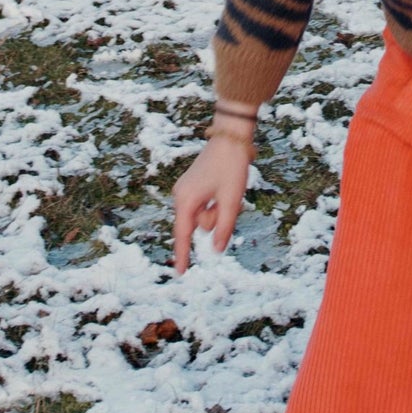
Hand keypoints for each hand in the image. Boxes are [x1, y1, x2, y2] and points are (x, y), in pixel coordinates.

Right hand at [172, 131, 252, 273]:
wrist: (230, 137)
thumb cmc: (231, 168)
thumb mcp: (231, 201)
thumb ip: (224, 227)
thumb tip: (216, 250)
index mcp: (186, 200)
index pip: (184, 235)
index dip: (183, 255)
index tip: (180, 274)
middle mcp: (181, 196)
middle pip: (199, 225)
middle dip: (215, 219)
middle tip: (229, 198)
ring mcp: (185, 191)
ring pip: (203, 216)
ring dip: (217, 210)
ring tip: (227, 189)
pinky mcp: (192, 186)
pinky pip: (204, 206)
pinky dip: (215, 203)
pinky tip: (223, 186)